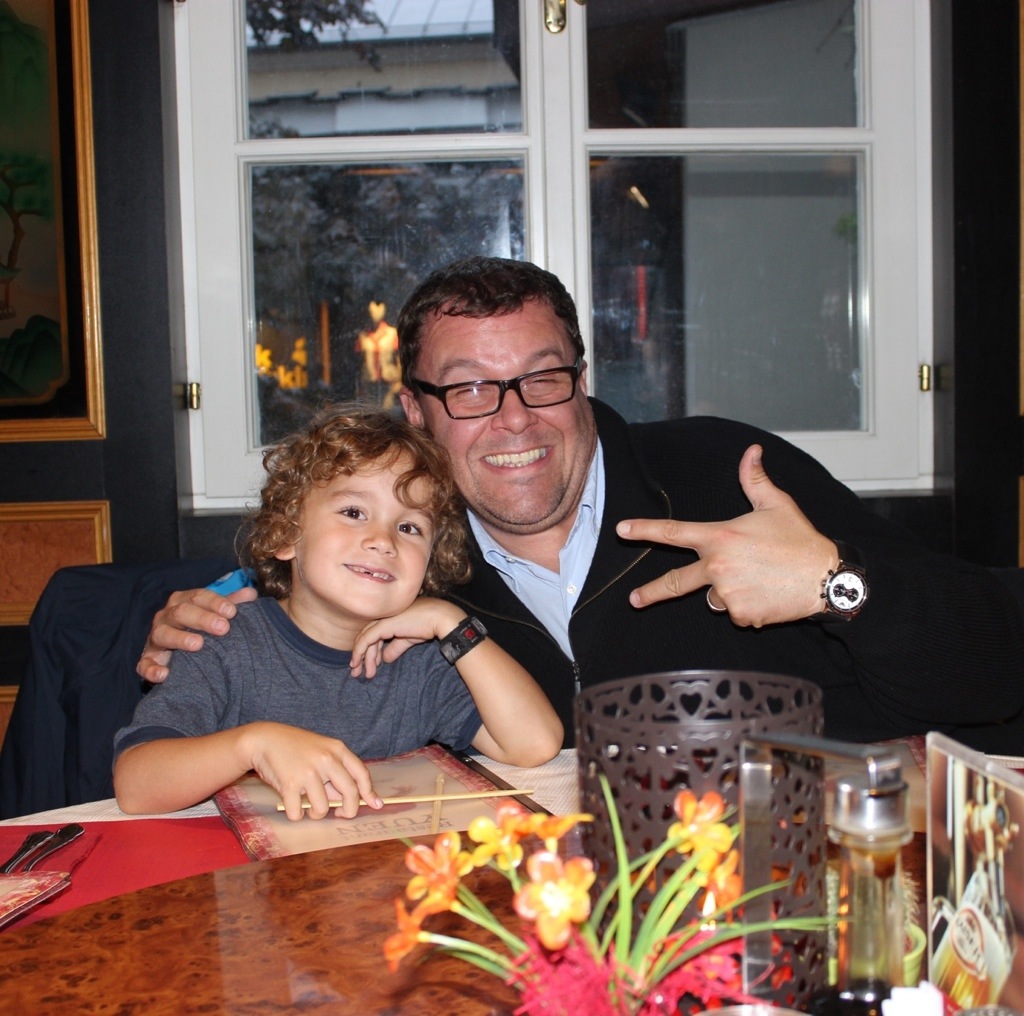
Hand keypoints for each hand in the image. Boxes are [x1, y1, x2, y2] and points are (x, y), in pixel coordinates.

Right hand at [136, 585, 257, 682]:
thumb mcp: (215, 614)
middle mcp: (166, 616)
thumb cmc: (200, 629)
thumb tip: (251, 593)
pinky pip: (144, 664)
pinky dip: (152, 669)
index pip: (198, 596)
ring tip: (198, 645)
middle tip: (223, 628)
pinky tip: (165, 674)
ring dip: (180, 639)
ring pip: (162, 634)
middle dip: (202, 618)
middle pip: (181, 612)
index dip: (215, 602)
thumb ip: (232, 604)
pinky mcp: (148, 660)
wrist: (174, 651)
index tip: (232, 612)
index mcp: (183, 602)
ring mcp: (155, 638)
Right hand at [242, 722, 382, 820]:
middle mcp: (326, 760)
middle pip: (350, 794)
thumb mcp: (320, 751)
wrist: (264, 739)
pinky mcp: (290, 784)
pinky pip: (298, 813)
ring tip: (309, 807)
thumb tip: (352, 799)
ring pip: (323, 808)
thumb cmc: (295, 747)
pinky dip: (296, 814)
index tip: (374, 804)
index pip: (362, 774)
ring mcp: (308, 772)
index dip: (369, 792)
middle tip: (341, 814)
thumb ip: (336, 771)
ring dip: (317, 814)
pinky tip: (294, 805)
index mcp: (337, 749)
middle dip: (349, 811)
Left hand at [349, 598, 462, 677]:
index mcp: (388, 617)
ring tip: (365, 674)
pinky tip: (359, 664)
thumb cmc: (427, 626)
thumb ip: (395, 648)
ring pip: (365, 640)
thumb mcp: (408, 639)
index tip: (369, 666)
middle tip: (358, 673)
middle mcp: (382, 616)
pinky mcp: (382, 625)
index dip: (369, 650)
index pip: (373, 634)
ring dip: (362, 659)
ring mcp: (382, 619)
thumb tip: (385, 660)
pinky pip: (366, 640)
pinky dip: (360, 652)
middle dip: (362, 656)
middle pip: (366, 637)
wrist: (438, 619)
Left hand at [615, 444, 836, 627]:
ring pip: (714, 596)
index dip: (644, 529)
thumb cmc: (800, 539)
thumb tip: (751, 452)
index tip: (621, 530)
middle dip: (651, 593)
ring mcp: (727, 593)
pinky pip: (735, 611)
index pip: (672, 532)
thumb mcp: (777, 504)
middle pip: (675, 582)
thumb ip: (754, 480)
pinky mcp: (741, 615)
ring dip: (727, 590)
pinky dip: (746, 606)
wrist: (827, 578)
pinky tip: (768, 594)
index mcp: (719, 537)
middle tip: (634, 599)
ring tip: (759, 578)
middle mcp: (717, 566)